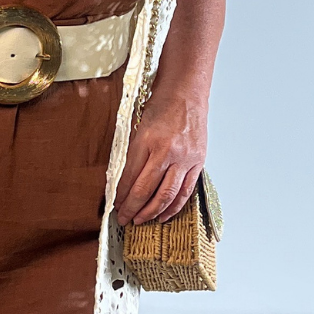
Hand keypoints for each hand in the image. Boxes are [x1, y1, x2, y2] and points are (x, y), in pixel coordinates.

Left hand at [115, 89, 207, 225]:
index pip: (130, 177)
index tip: (115, 206)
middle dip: (133, 208)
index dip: (121, 196)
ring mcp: (185, 159)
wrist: (187, 93)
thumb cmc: (161, 106)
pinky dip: (174, 206)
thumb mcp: (138, 127)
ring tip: (141, 220)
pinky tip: (164, 215)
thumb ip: (133, 155)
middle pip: (147, 190)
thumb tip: (122, 182)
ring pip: (167, 195)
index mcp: (148, 141)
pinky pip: (185, 191)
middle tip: (124, 219)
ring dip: (152, 212)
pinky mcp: (198, 162)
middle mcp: (167, 152)